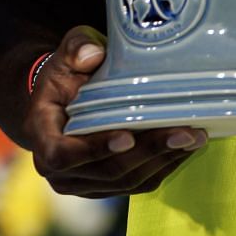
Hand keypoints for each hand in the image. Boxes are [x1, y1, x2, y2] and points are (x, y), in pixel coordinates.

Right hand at [27, 26, 204, 196]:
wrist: (62, 103)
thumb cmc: (64, 76)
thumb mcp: (64, 54)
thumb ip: (75, 48)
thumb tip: (93, 55)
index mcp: (42, 137)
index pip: (62, 154)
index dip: (94, 149)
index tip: (127, 137)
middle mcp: (59, 171)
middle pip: (106, 170)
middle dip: (147, 152)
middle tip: (183, 133)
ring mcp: (84, 184)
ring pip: (126, 181)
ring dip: (162, 160)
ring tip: (193, 137)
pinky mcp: (107, 188)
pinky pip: (138, 183)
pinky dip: (163, 166)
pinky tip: (185, 147)